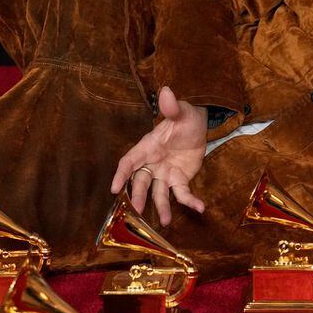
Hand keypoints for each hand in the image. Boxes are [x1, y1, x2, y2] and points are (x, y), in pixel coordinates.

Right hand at [110, 86, 207, 224]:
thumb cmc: (184, 118)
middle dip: (137, 196)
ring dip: (161, 207)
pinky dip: (190, 201)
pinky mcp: (179, 180)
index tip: (113, 189)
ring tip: (165, 221)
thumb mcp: (180, 112)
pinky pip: (183, 193)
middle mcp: (152, 164)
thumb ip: (173, 107)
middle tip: (134, 211)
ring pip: (159, 194)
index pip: (129, 162)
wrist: (199, 127)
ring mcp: (165, 174)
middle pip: (140, 182)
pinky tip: (200, 208)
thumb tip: (166, 91)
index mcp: (147, 147)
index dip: (120, 175)